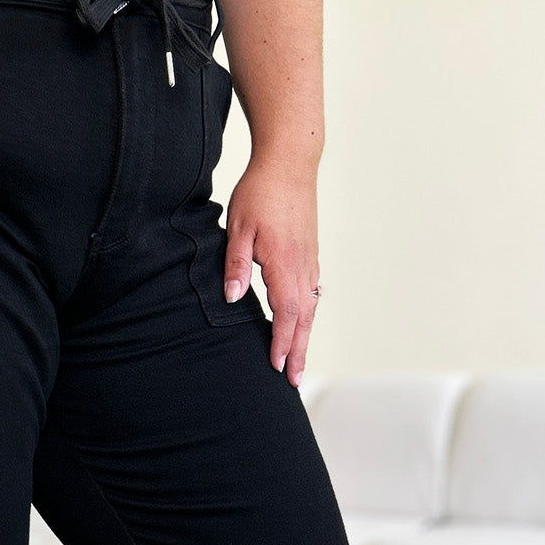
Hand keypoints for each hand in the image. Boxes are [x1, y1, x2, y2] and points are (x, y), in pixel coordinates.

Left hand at [222, 159, 320, 387]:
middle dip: (299, 351)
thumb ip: (235, 265)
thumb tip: (232, 298)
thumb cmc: (260, 193)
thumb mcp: (237, 228)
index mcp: (283, 262)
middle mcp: (302, 265)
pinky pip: (312, 293)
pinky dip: (307, 317)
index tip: (277, 366)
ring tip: (299, 362)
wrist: (290, 163)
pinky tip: (302, 326)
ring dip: (305, 337)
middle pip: (304, 318)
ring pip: (311, 307)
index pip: (286, 312)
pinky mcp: (310, 254)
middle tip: (295, 381)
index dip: (282, 341)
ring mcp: (310, 260)